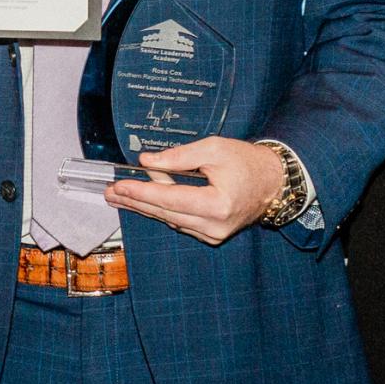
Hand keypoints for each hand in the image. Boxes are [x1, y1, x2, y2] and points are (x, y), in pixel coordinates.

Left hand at [101, 137, 282, 244]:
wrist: (273, 182)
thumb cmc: (247, 162)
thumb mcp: (214, 148)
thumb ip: (179, 156)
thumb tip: (147, 162)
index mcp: (218, 204)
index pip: (170, 199)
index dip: (142, 192)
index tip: (119, 186)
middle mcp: (215, 225)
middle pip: (165, 213)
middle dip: (135, 201)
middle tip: (110, 192)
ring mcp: (214, 234)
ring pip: (170, 219)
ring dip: (146, 206)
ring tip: (122, 195)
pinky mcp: (212, 235)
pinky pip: (181, 222)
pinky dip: (163, 210)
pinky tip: (146, 201)